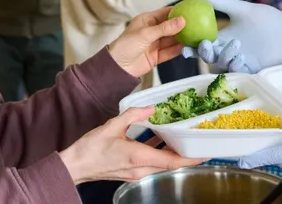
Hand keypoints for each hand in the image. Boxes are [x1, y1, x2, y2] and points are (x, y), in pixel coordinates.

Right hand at [60, 106, 205, 182]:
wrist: (74, 166)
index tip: (207, 151)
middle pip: (172, 163)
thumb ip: (133, 114)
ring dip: (174, 152)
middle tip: (199, 139)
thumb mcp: (112, 126)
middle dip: (188, 153)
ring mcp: (137, 173)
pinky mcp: (132, 171)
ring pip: (163, 164)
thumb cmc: (89, 149)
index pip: (174, 161)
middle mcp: (141, 169)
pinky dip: (160, 152)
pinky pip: (152, 162)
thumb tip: (151, 108)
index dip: (193, 157)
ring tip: (183, 137)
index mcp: (139, 158)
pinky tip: (160, 138)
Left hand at [108, 6, 187, 77]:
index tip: (191, 10)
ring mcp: (155, 44)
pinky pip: (170, 52)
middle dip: (183, 26)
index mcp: (147, 21)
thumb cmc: (126, 45)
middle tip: (197, 24)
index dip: (178, 11)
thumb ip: (165, 28)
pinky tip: (187, 48)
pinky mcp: (157, 56)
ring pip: (172, 40)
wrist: (117, 68)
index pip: (165, 13)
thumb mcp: (146, 34)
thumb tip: (182, 21)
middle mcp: (152, 31)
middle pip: (171, 27)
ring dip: (182, 39)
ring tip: (195, 37)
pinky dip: (178, 50)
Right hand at [181, 0, 281, 73]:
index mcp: (223, 36)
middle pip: (209, 56)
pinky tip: (241, 57)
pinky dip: (236, 66)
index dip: (192, 46)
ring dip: (224, 56)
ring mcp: (238, 60)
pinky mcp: (250, 68)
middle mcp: (228, 49)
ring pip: (222, 64)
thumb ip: (224, 3)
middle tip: (205, 45)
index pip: (203, 43)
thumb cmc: (267, 18)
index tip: (184, 45)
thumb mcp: (243, 9)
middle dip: (204, 52)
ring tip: (236, 44)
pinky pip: (238, 71)